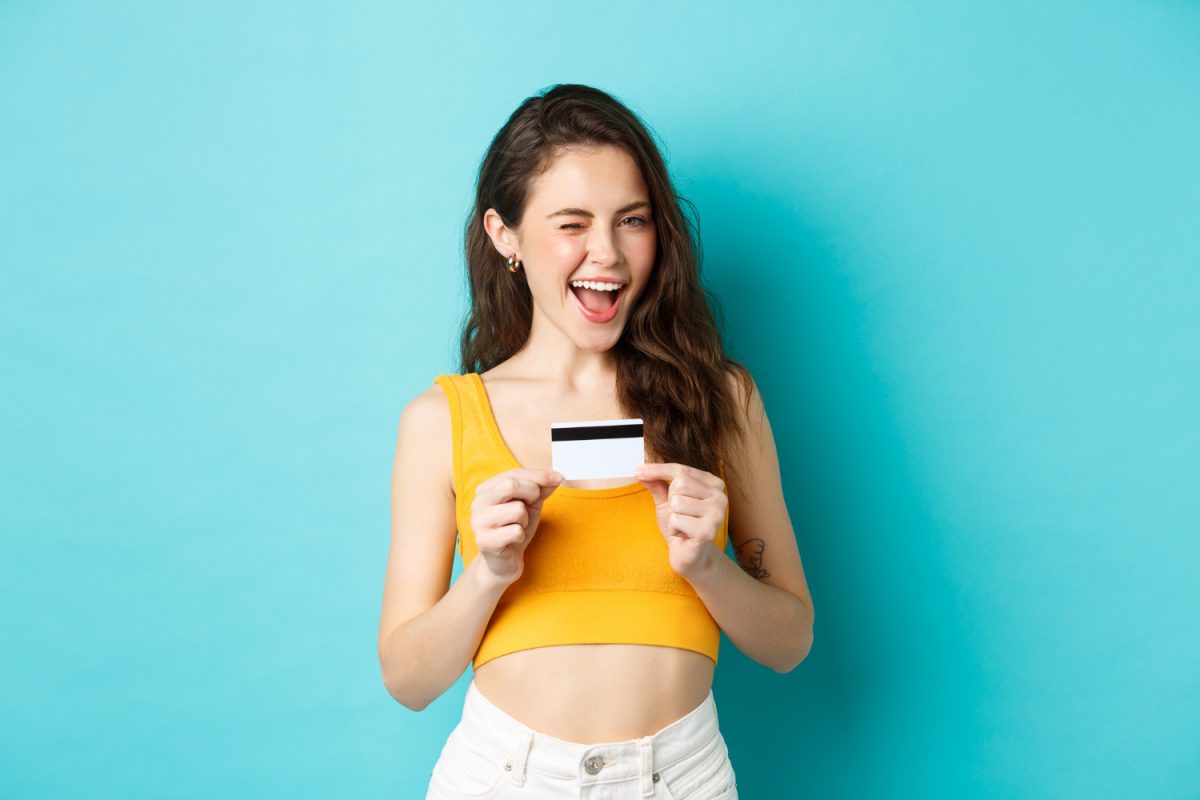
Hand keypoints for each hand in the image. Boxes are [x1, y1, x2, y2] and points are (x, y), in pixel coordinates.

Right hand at [469, 468, 562, 586]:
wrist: (504, 562)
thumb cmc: (515, 529)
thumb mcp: (530, 505)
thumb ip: (541, 488)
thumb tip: (556, 474)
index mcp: (486, 489)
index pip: (513, 473)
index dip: (538, 475)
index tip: (559, 477)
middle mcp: (477, 503)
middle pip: (510, 485)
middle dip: (531, 493)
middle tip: (532, 505)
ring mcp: (478, 522)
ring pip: (516, 509)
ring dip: (525, 519)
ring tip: (517, 527)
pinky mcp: (484, 541)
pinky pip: (515, 531)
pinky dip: (521, 536)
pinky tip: (513, 540)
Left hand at [633, 463, 727, 578]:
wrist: (687, 554)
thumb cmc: (680, 526)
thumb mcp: (666, 501)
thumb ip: (657, 483)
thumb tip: (640, 469)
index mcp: (713, 484)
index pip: (681, 469)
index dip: (657, 470)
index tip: (637, 471)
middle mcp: (719, 496)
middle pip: (680, 483)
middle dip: (670, 500)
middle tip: (678, 514)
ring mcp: (716, 513)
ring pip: (677, 502)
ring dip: (672, 516)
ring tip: (682, 525)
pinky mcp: (708, 530)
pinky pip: (676, 519)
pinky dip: (674, 528)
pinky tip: (683, 535)